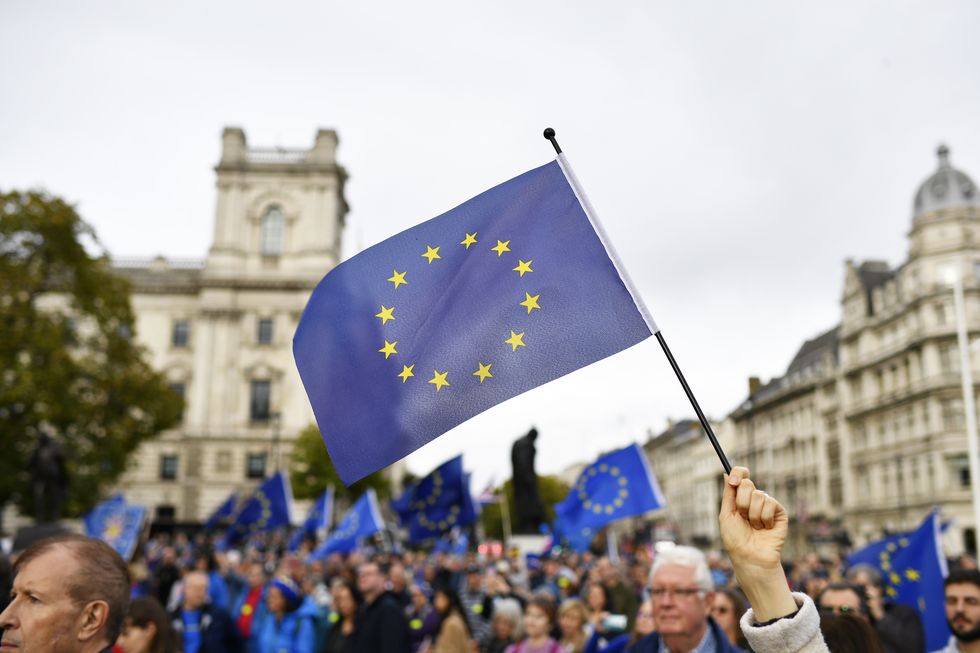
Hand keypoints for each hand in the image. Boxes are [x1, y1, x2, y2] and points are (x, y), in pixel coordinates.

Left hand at [719, 466, 796, 621]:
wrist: (750, 557)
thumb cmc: (735, 539)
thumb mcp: (726, 514)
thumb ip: (728, 494)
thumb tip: (727, 473)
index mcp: (740, 498)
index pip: (741, 475)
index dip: (738, 473)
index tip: (733, 480)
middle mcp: (754, 499)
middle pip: (747, 483)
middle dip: (741, 502)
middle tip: (742, 517)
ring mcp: (768, 505)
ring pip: (759, 495)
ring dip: (752, 514)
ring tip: (754, 527)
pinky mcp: (780, 513)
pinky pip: (770, 503)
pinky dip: (764, 518)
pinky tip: (765, 528)